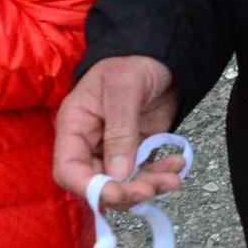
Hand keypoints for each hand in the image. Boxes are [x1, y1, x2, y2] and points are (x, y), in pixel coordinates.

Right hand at [53, 55, 182, 209]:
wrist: (161, 53)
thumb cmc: (132, 62)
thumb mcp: (123, 89)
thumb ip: (120, 130)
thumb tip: (117, 173)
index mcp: (74, 126)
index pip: (69, 169)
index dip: (88, 187)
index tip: (115, 193)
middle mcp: (91, 143)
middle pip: (99, 182)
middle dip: (124, 192)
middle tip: (149, 191)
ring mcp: (116, 149)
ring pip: (124, 182)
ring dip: (148, 186)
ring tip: (172, 180)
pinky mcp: (139, 148)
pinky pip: (146, 171)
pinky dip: (161, 174)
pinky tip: (178, 165)